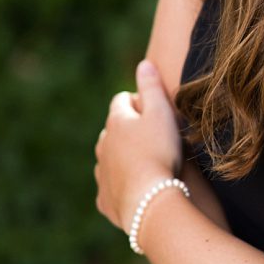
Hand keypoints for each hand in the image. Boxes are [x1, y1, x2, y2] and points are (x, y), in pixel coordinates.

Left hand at [95, 59, 185, 231]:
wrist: (148, 199)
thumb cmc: (159, 152)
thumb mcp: (161, 113)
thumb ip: (151, 87)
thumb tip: (143, 63)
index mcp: (116, 122)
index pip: (121, 101)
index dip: (138, 99)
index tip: (153, 106)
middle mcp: (103, 145)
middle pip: (112, 130)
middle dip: (128, 129)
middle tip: (152, 134)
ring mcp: (102, 173)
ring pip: (109, 158)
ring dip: (123, 156)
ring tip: (145, 161)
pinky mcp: (104, 199)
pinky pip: (110, 186)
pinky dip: (121, 183)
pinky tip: (136, 187)